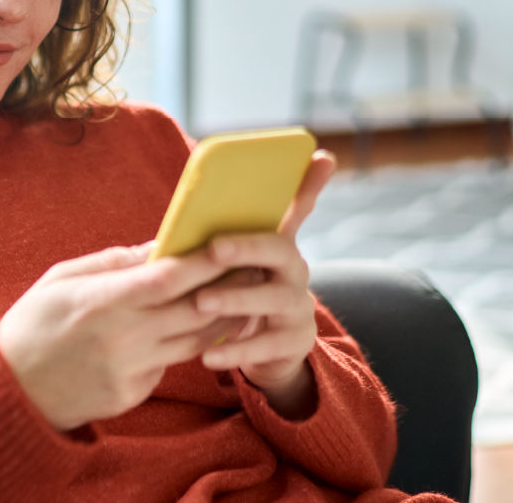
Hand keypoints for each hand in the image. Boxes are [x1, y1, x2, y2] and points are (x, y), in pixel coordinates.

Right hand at [0, 242, 250, 430]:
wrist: (12, 388)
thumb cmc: (33, 322)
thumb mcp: (62, 278)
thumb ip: (113, 262)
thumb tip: (158, 246)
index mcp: (102, 302)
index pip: (168, 278)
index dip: (203, 261)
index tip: (228, 243)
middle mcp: (122, 338)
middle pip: (193, 310)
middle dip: (228, 287)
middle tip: (254, 265)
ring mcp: (131, 370)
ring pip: (194, 342)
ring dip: (223, 318)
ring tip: (244, 296)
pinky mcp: (134, 393)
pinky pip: (170, 364)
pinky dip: (188, 345)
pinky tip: (201, 328)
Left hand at [194, 150, 336, 416]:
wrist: (265, 350)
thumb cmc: (239, 292)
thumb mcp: (232, 263)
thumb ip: (219, 234)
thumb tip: (192, 205)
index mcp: (277, 244)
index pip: (297, 207)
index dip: (310, 184)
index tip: (320, 156)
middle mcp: (295, 270)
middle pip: (281, 249)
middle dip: (247, 246)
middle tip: (213, 247)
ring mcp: (298, 307)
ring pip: (273, 298)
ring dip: (235, 298)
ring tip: (200, 302)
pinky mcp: (294, 343)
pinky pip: (266, 345)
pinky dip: (235, 349)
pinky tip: (208, 356)